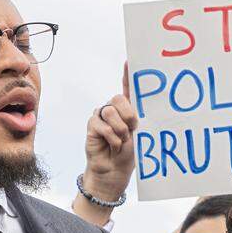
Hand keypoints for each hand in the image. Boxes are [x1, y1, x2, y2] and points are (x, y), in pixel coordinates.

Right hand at [82, 62, 138, 202]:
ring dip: (120, 130)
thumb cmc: (129, 154)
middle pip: (119, 99)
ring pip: (110, 112)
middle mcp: (114, 109)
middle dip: (128, 115)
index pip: (128, 89)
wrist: (114, 171)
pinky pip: (102, 124)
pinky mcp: (92, 124)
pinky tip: (112, 145)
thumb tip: (137, 112)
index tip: (129, 61)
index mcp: (128, 110)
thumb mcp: (138, 135)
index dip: (127, 75)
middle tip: (131, 129)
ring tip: (121, 141)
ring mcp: (102, 116)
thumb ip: (136, 120)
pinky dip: (111, 138)